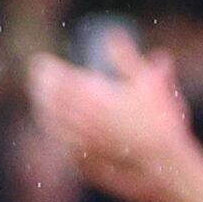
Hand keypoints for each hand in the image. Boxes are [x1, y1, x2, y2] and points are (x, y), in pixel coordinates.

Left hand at [27, 33, 198, 201]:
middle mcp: (79, 119)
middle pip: (50, 100)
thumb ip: (127, 58)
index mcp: (93, 95)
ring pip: (51, 124)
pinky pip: (61, 146)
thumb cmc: (160, 121)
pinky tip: (55, 131)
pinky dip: (55, 134)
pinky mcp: (82, 164)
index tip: (41, 62)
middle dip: (42, 87)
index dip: (47, 69)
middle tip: (37, 79)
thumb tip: (114, 34)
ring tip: (42, 101)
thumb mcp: (149, 82)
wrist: (165, 167)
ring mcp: (78, 144)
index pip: (59, 78)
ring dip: (44, 109)